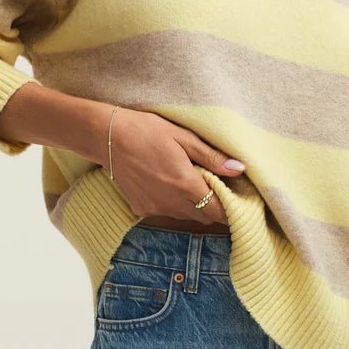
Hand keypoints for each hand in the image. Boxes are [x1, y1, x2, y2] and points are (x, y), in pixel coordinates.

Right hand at [101, 107, 245, 225]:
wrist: (108, 137)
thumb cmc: (148, 131)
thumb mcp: (184, 138)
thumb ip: (212, 157)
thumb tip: (239, 169)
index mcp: (186, 185)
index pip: (219, 211)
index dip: (232, 209)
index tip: (238, 199)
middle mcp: (171, 203)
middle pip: (204, 217)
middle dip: (215, 207)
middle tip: (218, 188)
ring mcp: (154, 208)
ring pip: (185, 216)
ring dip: (194, 206)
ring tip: (192, 183)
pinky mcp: (140, 209)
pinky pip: (165, 212)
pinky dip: (172, 204)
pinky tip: (167, 184)